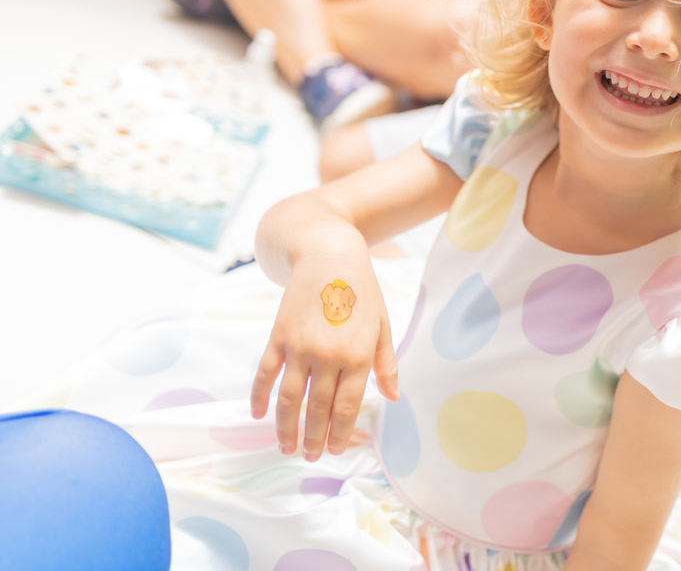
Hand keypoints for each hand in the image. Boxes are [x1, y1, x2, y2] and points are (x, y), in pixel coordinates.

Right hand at [251, 262, 399, 460]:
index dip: (339, 432)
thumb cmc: (362, 292)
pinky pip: (265, 374)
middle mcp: (328, 355)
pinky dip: (259, 396)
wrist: (329, 255)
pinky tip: (258, 414)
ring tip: (286, 447)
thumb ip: (386, 364)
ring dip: (286, 427)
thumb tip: (391, 398)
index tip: (335, 449)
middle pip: (317, 408)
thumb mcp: (381, 326)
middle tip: (310, 457)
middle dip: (314, 437)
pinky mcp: (278, 336)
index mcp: (357, 355)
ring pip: (289, 398)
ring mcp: (299, 347)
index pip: (346, 406)